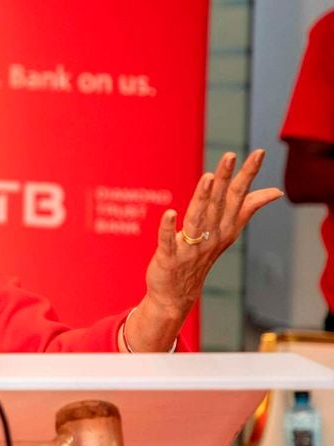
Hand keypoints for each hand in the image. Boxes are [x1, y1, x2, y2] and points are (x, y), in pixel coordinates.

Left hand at [130, 150, 282, 350]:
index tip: (258, 152)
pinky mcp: (170, 258)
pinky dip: (169, 229)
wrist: (177, 294)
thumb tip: (275, 191)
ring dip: (203, 199)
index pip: (238, 197)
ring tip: (208, 179)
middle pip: (219, 204)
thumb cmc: (201, 257)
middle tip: (230, 156)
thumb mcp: (226, 232)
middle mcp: (211, 236)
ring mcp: (191, 248)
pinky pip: (169, 242)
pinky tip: (169, 213)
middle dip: (225, 180)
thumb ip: (247, 208)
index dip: (248, 175)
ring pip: (197, 220)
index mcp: (224, 228)